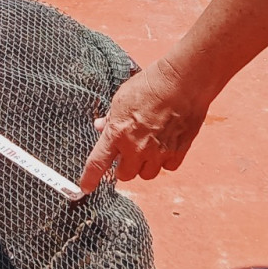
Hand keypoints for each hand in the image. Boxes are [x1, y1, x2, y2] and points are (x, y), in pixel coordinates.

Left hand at [78, 61, 206, 191]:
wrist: (182, 82)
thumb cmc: (150, 85)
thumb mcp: (121, 98)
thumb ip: (111, 117)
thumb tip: (101, 127)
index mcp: (117, 133)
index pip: (98, 163)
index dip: (90, 178)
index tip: (86, 187)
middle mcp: (137, 148)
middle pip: (125, 175)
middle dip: (124, 167)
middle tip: (127, 154)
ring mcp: (158, 152)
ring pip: (147, 175)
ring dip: (144, 166)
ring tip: (148, 149)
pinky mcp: (178, 152)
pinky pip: (168, 168)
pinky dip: (165, 161)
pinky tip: (165, 146)